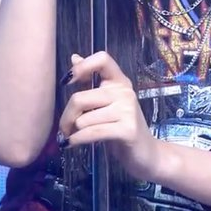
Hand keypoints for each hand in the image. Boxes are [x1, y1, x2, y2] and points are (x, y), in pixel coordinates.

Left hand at [58, 52, 157, 180]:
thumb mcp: (106, 102)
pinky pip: (91, 133)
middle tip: (63, 128)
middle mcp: (125, 92)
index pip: (102, 59)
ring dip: (72, 132)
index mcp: (119, 81)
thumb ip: (90, 81)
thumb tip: (74, 57)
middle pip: (80, 98)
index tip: (68, 81)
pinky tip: (71, 144)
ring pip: (83, 119)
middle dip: (66, 117)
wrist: (146, 153)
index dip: (83, 66)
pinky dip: (76, 140)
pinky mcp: (127, 130)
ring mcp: (127, 110)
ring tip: (73, 137)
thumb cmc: (122, 126)